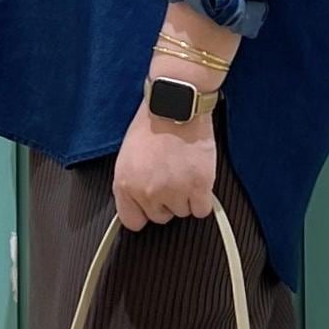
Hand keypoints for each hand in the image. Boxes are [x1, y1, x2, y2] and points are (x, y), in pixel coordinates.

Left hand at [113, 95, 218, 230]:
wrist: (176, 107)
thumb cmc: (152, 124)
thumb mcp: (128, 156)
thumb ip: (132, 183)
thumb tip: (140, 200)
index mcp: (125, 184)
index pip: (132, 221)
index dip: (144, 212)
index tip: (151, 205)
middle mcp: (147, 192)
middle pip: (161, 217)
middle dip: (167, 201)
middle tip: (171, 176)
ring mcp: (174, 192)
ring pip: (183, 213)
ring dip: (186, 197)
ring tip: (185, 170)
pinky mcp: (198, 187)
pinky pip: (202, 210)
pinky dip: (203, 198)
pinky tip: (198, 178)